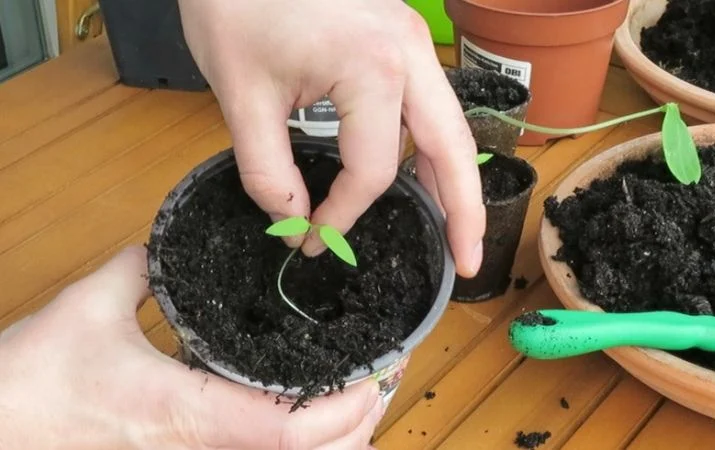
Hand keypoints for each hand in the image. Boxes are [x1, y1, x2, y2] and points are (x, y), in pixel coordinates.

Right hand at [0, 246, 381, 449]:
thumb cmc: (31, 380)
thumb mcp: (87, 307)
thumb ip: (140, 267)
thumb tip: (170, 241)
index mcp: (184, 411)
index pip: (285, 430)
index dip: (342, 408)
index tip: (372, 371)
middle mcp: (198, 448)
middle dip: (357, 426)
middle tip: (380, 379)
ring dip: (337, 443)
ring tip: (359, 400)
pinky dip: (303, 448)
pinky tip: (313, 424)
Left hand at [177, 0, 485, 277]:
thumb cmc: (234, 5)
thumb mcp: (241, 96)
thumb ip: (267, 171)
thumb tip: (293, 221)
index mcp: (375, 67)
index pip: (372, 170)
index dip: (342, 216)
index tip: (311, 240)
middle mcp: (410, 55)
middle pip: (453, 148)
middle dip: (464, 211)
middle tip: (468, 263)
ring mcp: (412, 43)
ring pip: (450, 126)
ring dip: (456, 180)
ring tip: (459, 230)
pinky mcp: (400, 40)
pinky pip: (429, 105)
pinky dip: (433, 147)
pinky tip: (428, 177)